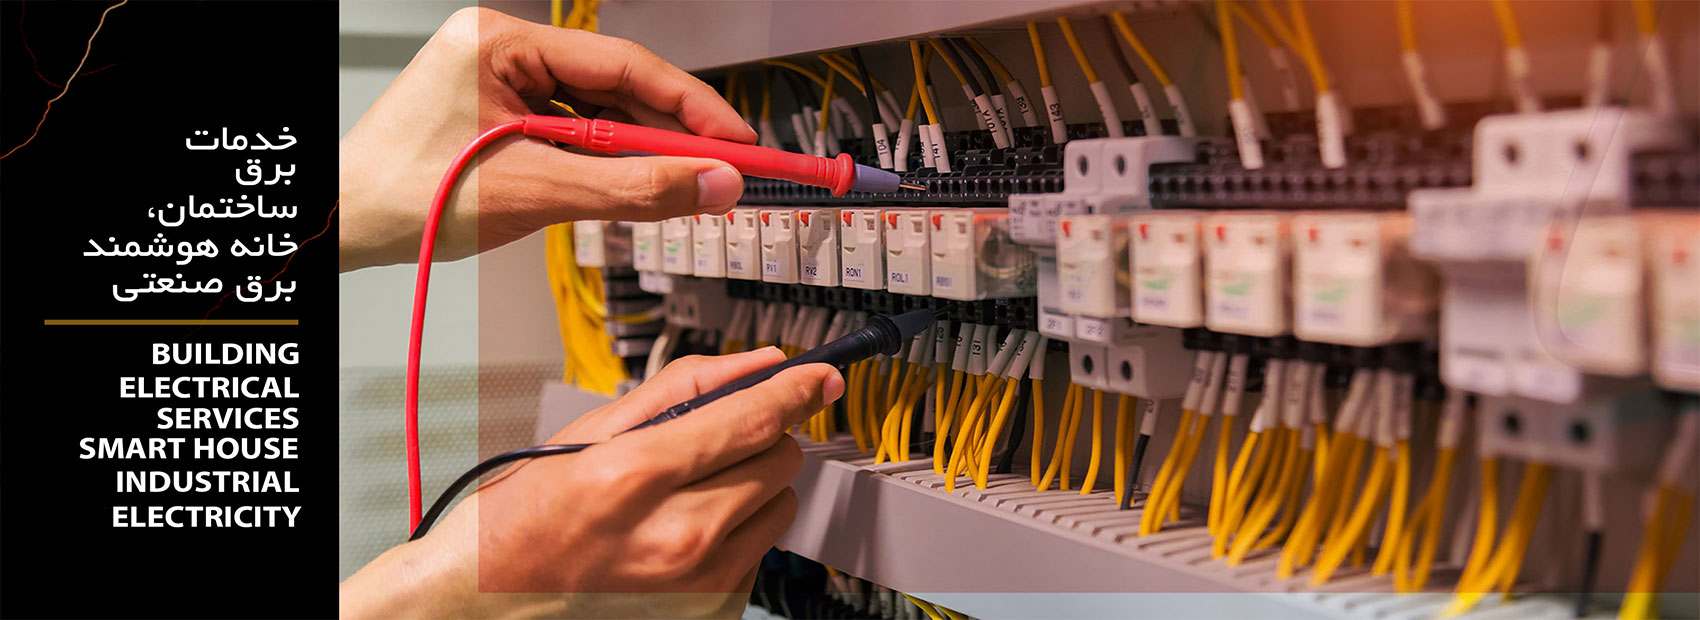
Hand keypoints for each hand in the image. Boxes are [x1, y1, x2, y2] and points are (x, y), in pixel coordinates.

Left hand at [338, 7, 754, 270]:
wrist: (342, 228)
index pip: (623, 65)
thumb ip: (634, 190)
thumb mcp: (537, 192)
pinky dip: (605, 163)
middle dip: (671, 135)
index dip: (691, 106)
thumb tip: (712, 184)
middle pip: (616, 88)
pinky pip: (571, 132)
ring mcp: (499, 82)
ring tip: (686, 186)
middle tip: (726, 171)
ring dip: (639, 154)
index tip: (738, 140)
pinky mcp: (499, 114)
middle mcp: (501, 50)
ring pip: (597, 114)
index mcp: (501, 41)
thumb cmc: (407, 199)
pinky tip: (635, 186)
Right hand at [339, 348, 843, 618]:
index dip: (797, 387)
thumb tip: (758, 364)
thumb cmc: (529, 514)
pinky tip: (688, 527)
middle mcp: (675, 535)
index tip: (820, 375)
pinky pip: (761, 550)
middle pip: (779, 460)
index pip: (752, 419)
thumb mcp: (592, 428)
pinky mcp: (709, 610)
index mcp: (636, 476)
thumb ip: (686, 387)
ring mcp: (696, 582)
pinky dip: (740, 529)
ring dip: (754, 485)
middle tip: (719, 437)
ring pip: (780, 505)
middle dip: (762, 437)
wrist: (495, 596)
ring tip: (693, 487)